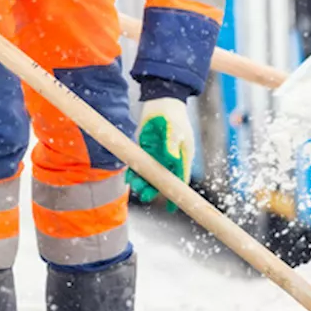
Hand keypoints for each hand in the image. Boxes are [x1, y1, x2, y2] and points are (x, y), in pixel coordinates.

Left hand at [126, 97, 193, 212]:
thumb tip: (170, 158)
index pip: (179, 179)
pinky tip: (129, 177)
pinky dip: (134, 172)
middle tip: (145, 195)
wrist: (162, 103)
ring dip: (142, 182)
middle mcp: (169, 160)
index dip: (175, 194)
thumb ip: (172, 144)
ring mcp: (157, 156)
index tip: (172, 206)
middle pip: (162, 180)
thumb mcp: (175, 130)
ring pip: (149, 175)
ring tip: (135, 186)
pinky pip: (139, 165)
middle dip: (154, 189)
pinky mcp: (145, 150)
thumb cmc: (174, 117)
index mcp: (182, 158)